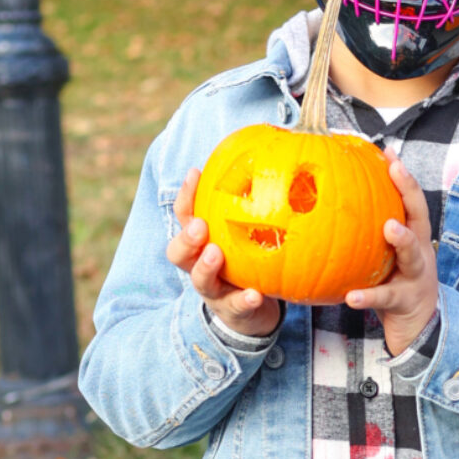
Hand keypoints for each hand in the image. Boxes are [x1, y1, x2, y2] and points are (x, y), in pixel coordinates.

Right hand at [166, 166, 284, 337]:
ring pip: (201, 281)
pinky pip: (236, 306)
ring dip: (206, 267)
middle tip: (200, 225)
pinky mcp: (234, 311)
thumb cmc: (249, 260)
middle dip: (186, 237)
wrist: (253, 310)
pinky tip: (256, 293)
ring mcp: (215, 291)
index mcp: (203, 242)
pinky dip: (245, 300)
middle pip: (179, 252)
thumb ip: (255, 201)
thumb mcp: (247, 231)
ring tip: (216, 254)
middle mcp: (201, 265)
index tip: (196, 172)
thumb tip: (280, 147)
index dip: (187, 195)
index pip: (186, 215)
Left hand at [346, 159, 438, 356]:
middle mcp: (420, 251)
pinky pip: (385, 297)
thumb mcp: (386, 257)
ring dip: (402, 239)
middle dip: (410, 190)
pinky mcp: (405, 301)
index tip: (388, 151)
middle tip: (397, 169)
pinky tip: (351, 296)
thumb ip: (368, 235)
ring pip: (412, 254)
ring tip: (389, 227)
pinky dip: (368, 297)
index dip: (402, 175)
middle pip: (420, 215)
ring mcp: (416, 275)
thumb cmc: (395, 284)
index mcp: (414, 237)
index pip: (411, 200)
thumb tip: (329, 207)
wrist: (419, 329)